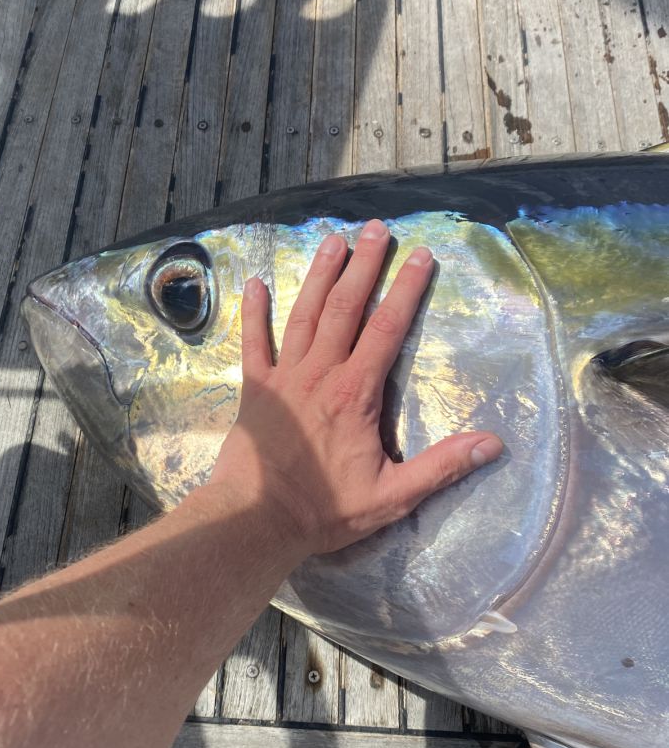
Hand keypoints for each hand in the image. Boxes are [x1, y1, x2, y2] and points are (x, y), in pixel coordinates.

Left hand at [210, 219, 502, 557]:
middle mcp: (320, 373)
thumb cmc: (324, 510)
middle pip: (346, 307)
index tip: (422, 256)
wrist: (256, 519)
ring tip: (334, 240)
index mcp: (356, 392)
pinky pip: (253, 342)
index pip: (388, 329)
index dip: (407, 290)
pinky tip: (254, 283)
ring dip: (321, 275)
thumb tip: (493, 443)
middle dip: (364, 265)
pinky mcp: (255, 388)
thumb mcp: (393, 496)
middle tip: (377, 228)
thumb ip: (442, 467)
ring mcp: (284, 376)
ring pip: (305, 314)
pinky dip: (253, 312)